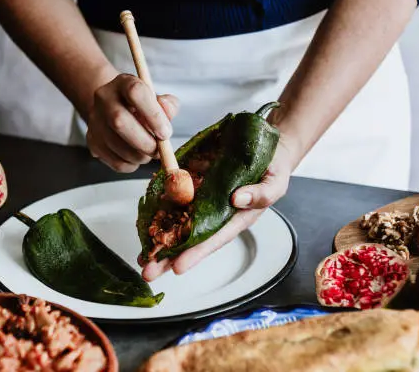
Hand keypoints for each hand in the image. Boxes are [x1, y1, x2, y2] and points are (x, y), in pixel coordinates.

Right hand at [86, 73, 178, 171]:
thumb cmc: (142, 106)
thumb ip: (167, 105)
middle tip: (158, 150)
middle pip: (119, 121)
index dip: (153, 115)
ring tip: (149, 152)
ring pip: (116, 144)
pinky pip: (114, 161)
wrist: (116, 110)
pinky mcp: (92, 140)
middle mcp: (104, 98)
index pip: (136, 93)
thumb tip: (168, 110)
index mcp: (123, 83)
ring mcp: (95, 120)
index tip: (166, 133)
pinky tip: (136, 157)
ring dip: (140, 156)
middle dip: (144, 142)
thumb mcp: (157, 99)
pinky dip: (131, 164)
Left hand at [139, 137, 295, 280]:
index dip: (196, 253)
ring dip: (159, 240)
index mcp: (237, 218)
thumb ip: (261, 193)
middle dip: (169, 257)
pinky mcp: (195, 185)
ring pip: (178, 224)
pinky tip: (145, 224)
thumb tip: (237, 199)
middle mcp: (217, 214)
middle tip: (149, 271)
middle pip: (191, 239)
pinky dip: (159, 212)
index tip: (179, 266)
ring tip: (142, 257)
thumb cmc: (274, 168)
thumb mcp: (276, 181)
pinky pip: (174, 199)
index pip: (214, 239)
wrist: (267, 147)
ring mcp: (203, 200)